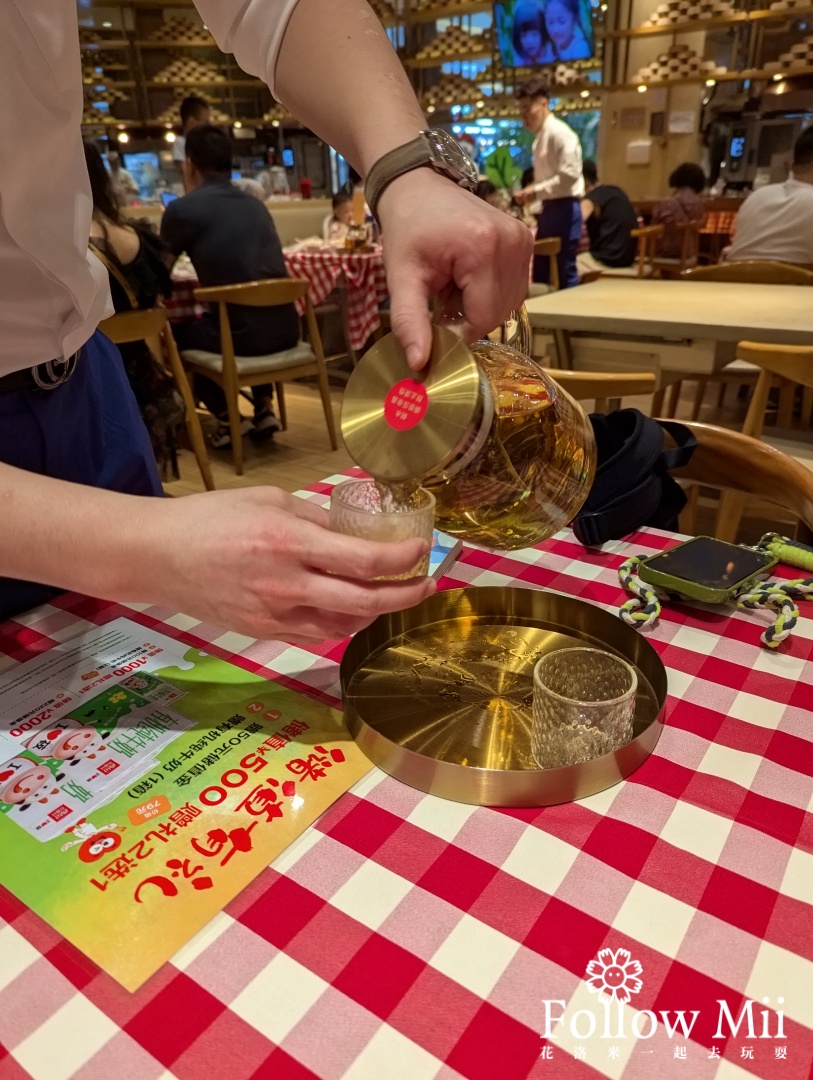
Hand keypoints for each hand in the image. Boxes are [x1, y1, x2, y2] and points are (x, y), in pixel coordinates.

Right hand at [138, 488, 435, 642]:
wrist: (157, 556)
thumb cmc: (209, 518)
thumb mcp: (268, 500)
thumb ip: (315, 517)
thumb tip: (352, 529)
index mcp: (289, 542)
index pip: (363, 560)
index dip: (402, 559)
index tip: (422, 550)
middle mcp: (286, 585)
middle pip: (365, 602)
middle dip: (406, 594)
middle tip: (427, 583)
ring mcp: (275, 615)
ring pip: (345, 624)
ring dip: (376, 611)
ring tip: (392, 594)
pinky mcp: (264, 632)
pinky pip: (317, 633)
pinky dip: (343, 622)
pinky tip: (351, 608)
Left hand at [378, 169, 533, 369]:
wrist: (417, 185)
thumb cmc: (407, 228)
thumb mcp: (402, 277)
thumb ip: (409, 322)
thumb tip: (418, 365)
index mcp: (483, 248)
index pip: (484, 318)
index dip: (459, 330)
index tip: (435, 316)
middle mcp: (512, 242)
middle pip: (498, 313)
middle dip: (469, 315)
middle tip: (442, 294)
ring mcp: (523, 239)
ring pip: (509, 303)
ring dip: (480, 304)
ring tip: (454, 282)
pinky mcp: (525, 240)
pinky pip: (513, 287)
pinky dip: (490, 291)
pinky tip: (468, 276)